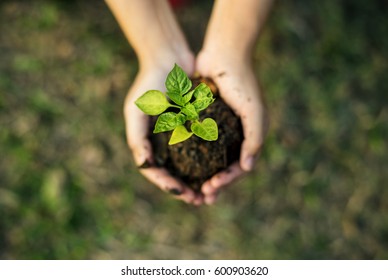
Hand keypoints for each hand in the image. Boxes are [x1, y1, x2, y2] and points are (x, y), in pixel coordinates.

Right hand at [124, 58, 203, 204]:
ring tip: (211, 191)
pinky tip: (219, 169)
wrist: (169, 58)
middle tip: (200, 200)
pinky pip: (202, 147)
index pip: (156, 172)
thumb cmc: (149, 83)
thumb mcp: (137, 110)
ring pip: (189, 165)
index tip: (184, 194)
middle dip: (185, 189)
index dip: (168, 186)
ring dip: (199, 180)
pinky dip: (208, 161)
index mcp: (148, 142)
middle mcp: (163, 141)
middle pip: (174, 173)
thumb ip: (137, 139)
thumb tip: (145, 165)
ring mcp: (179, 134)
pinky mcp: (194, 125)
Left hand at [196, 50, 268, 204]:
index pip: (239, 167)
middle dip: (215, 184)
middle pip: (225, 167)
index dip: (226, 181)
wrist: (224, 54)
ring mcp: (220, 129)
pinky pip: (199, 144)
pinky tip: (183, 167)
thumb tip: (248, 168)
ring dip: (203, 175)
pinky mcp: (205, 120)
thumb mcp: (254, 112)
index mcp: (249, 136)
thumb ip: (255, 140)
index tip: (211, 189)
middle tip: (201, 198)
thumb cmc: (242, 83)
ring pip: (211, 160)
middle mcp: (235, 136)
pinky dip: (193, 157)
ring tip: (192, 189)